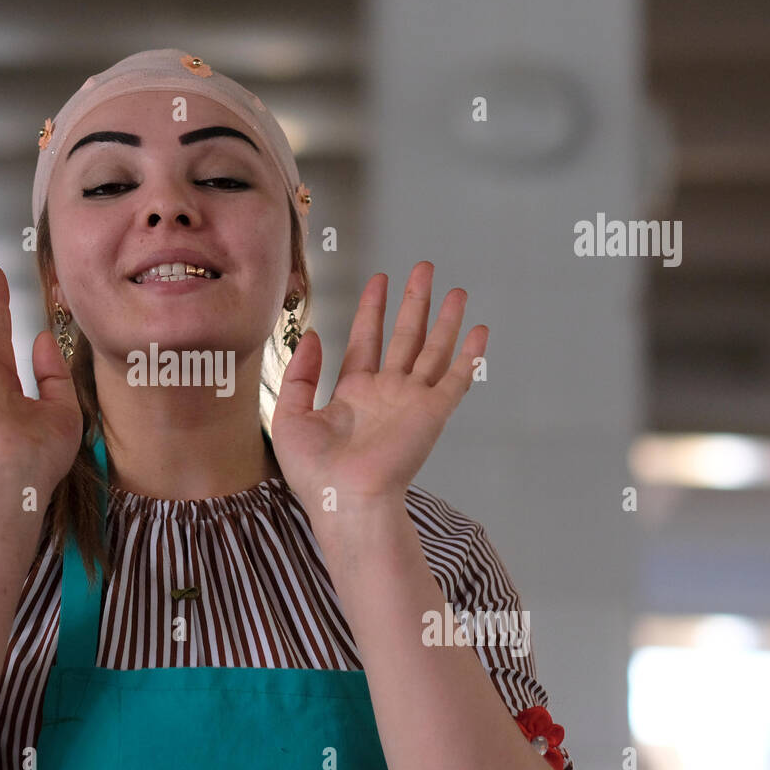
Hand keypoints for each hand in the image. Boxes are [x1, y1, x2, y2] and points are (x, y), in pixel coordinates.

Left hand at [270, 262, 487, 508]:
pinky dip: (470, 354)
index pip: (365, 340)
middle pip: (404, 336)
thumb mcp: (290, 415)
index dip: (372, 309)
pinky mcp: (432, 413)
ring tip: (457, 290)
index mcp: (354, 393)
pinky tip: (480, 330)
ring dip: (446, 320)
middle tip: (423, 268)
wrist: (345, 500)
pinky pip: (456, 377)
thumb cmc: (315, 473)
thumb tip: (312, 337)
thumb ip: (300, 374)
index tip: (379, 280)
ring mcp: (412, 401)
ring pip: (433, 349)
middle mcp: (386, 393)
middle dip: (414, 301)